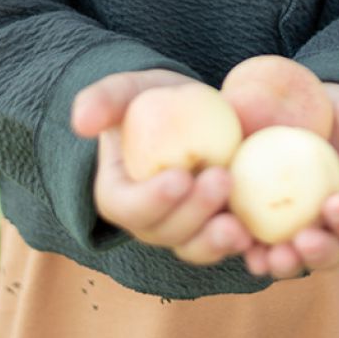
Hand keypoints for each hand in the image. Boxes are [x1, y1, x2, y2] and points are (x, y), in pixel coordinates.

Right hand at [70, 69, 255, 266]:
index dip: (152, 199)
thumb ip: (103, 99)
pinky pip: (226, 243)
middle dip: (194, 213)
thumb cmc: (149, 99)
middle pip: (167, 232)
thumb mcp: (126, 89)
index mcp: (118, 196)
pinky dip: (242, 244)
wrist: (187, 110)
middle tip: (222, 178)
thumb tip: (80, 121)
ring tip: (240, 224)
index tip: (179, 176)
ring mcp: (183, 230)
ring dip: (216, 242)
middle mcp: (149, 222)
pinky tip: (258, 235)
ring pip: (196, 247)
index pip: (129, 207)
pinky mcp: (214, 227)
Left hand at [241, 81, 338, 281]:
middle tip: (299, 242)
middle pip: (322, 252)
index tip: (336, 205)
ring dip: (275, 259)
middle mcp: (327, 229)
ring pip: (285, 254)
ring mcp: (293, 226)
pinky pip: (251, 232)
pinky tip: (227, 231)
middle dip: (311, 254)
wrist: (319, 111)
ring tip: (262, 256)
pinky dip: (240, 238)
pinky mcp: (260, 215)